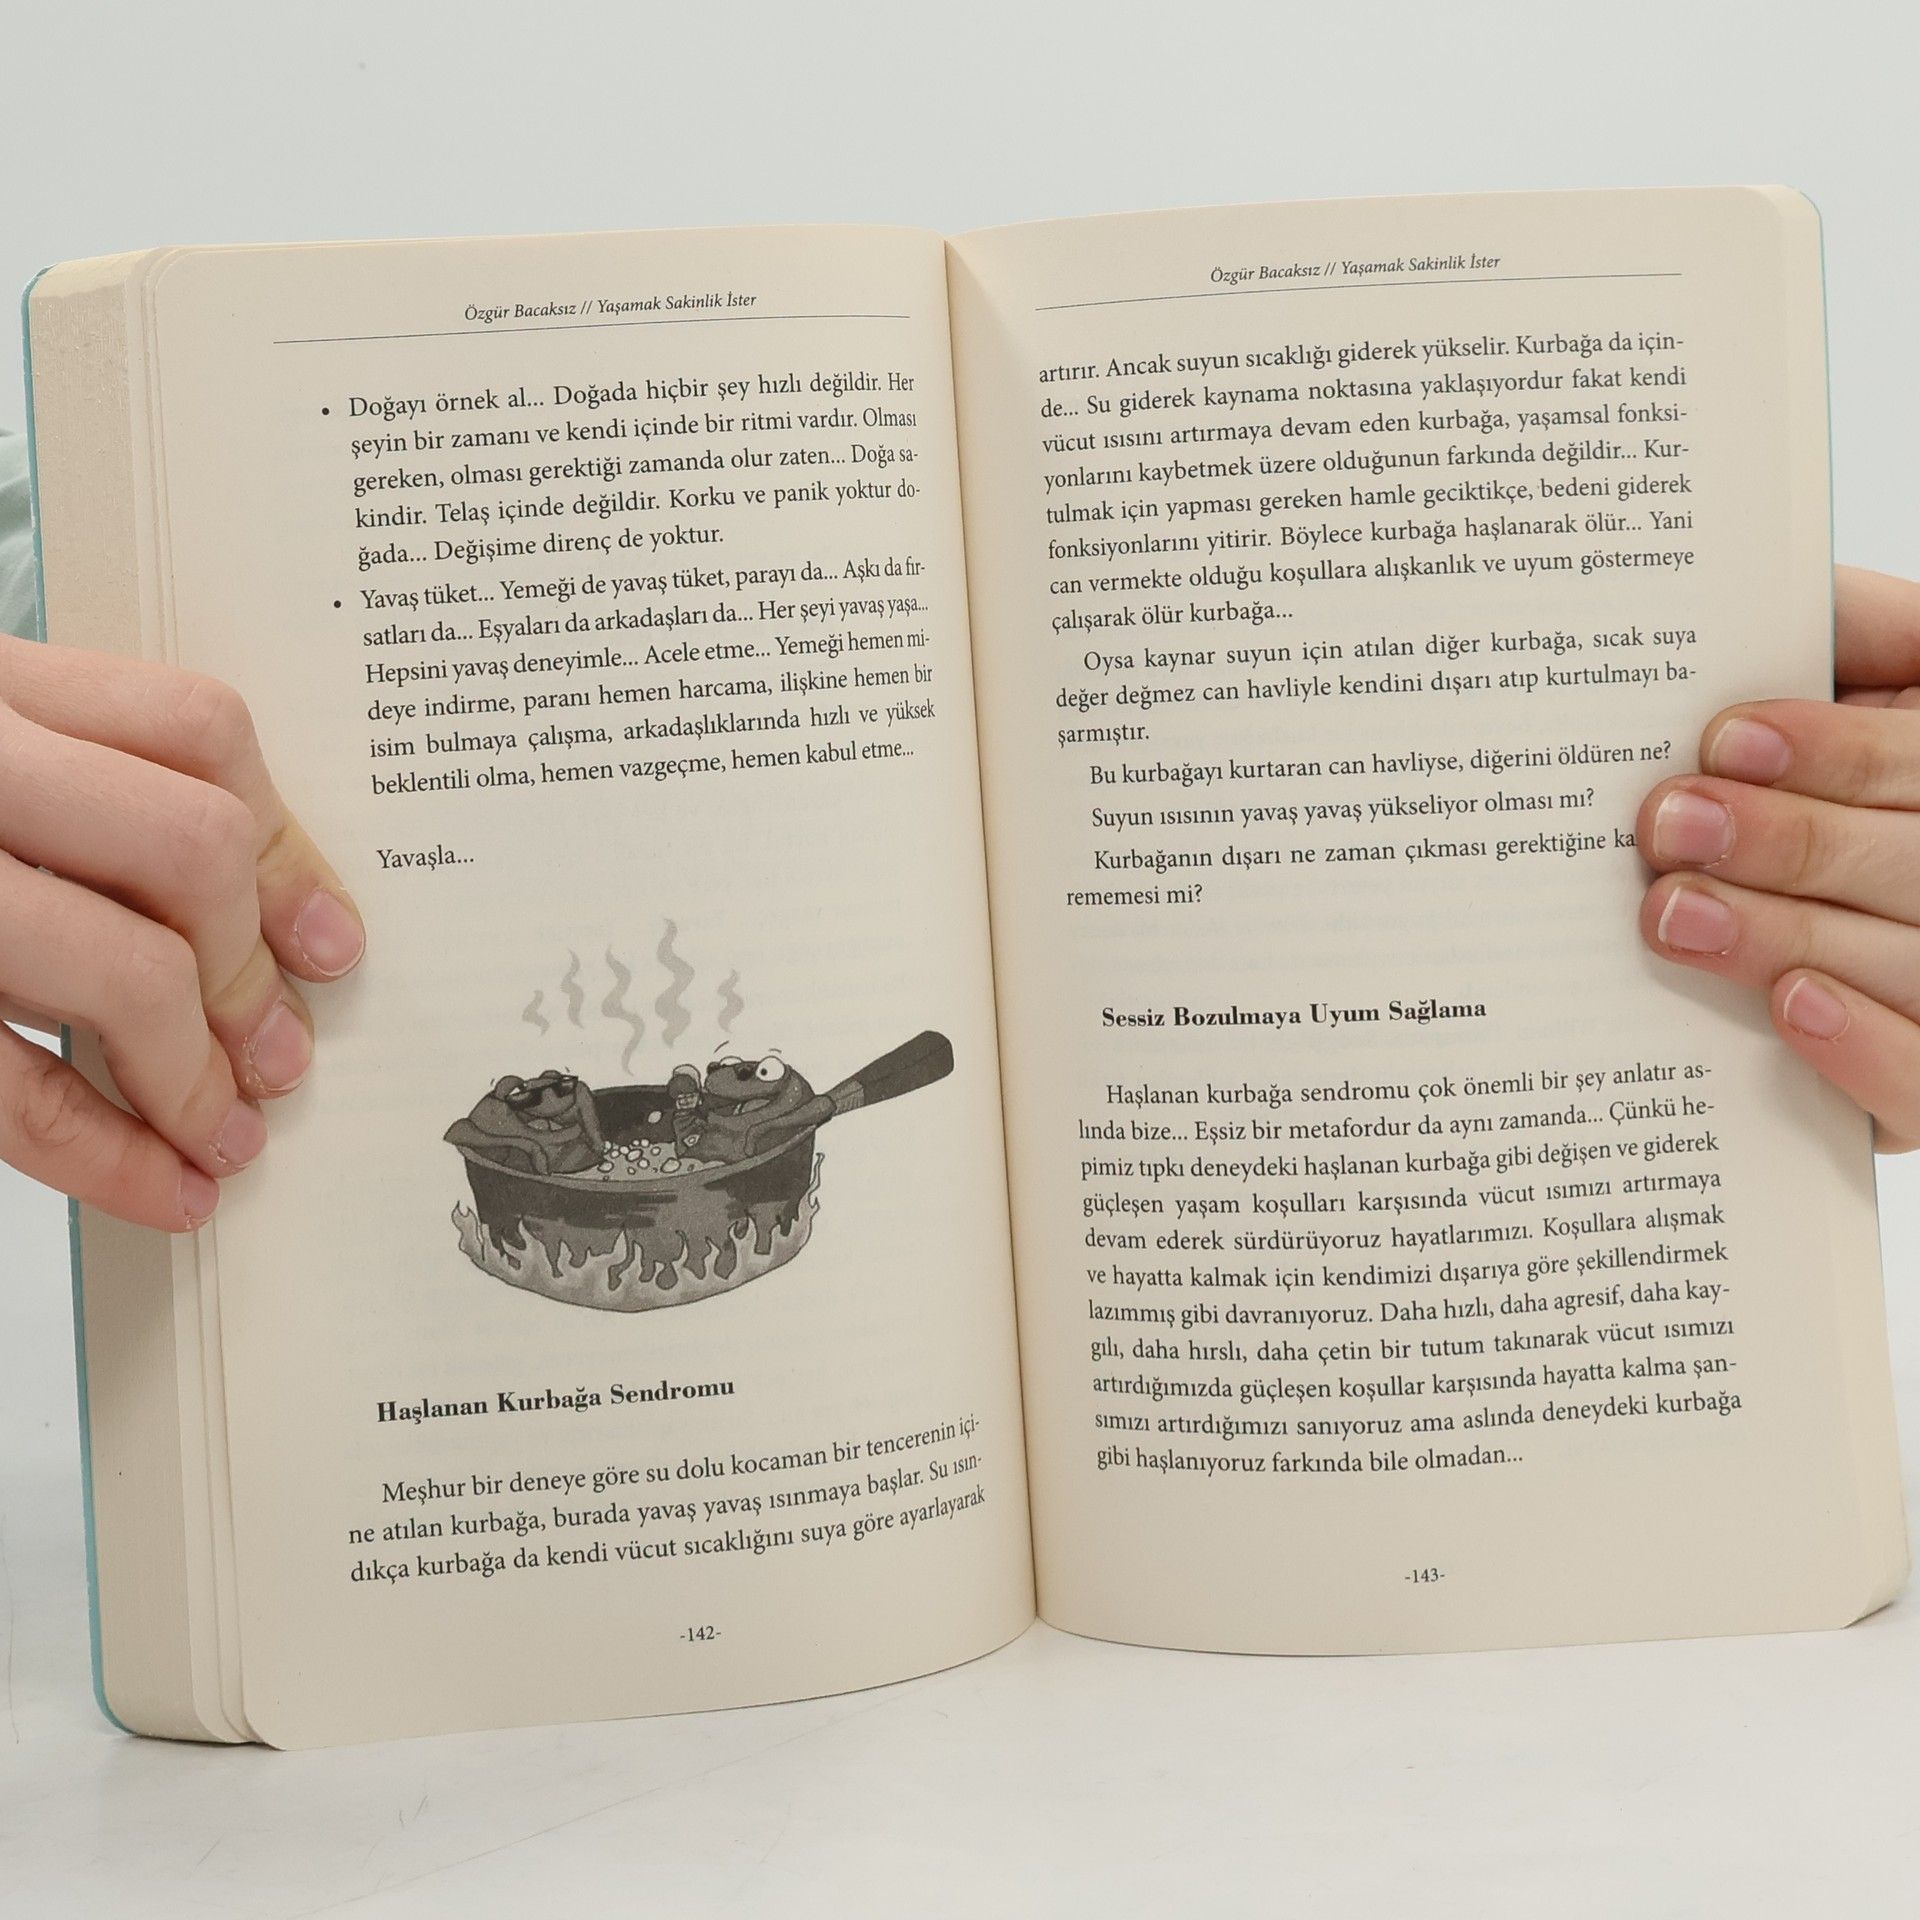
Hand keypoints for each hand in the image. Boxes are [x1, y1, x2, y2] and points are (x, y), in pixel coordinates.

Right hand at [0, 635, 363, 1229]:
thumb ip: (74, 786)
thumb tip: (276, 921)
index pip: (193, 731)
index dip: (284, 849)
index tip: (327, 943)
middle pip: (184, 847)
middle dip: (246, 970)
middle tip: (275, 1052)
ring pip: (113, 965)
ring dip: (195, 1073)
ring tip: (228, 1134)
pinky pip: (2, 1086)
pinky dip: (103, 1152)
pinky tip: (162, 1191)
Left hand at [1638, 566, 1919, 1149]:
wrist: (1859, 881)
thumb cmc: (1862, 780)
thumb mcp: (1879, 682)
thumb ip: (1852, 635)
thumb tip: (1789, 590)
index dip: (1838, 749)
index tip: (1725, 738)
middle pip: (1915, 862)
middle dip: (1790, 839)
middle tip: (1666, 822)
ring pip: (1911, 963)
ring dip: (1785, 934)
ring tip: (1674, 911)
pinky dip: (1866, 1048)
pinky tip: (1790, 1008)